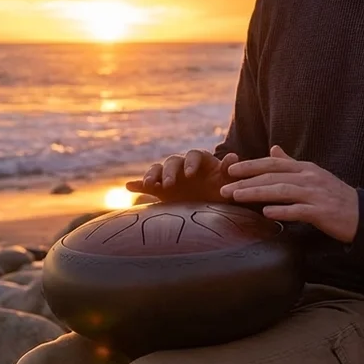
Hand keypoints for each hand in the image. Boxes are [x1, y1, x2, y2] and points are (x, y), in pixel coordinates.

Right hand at [125, 149, 240, 203]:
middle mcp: (182, 166)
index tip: (190, 174)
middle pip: (172, 162)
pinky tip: (129, 186)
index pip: (193, 155)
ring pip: (157, 170)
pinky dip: (138, 185)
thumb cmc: (222, 192)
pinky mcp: (160, 190)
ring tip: (149, 185)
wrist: (211, 208)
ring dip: (151, 175)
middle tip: (169, 184)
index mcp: (199, 161)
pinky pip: (147, 185)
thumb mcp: (227, 184)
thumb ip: (229, 171)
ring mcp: (170, 177)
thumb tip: (234, 157)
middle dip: (169, 172)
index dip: (190, 163)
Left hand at [219, 145, 359, 242]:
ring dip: (257, 193)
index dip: (250, 166)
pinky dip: (282, 211)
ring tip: (237, 198)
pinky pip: (299, 210)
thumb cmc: (334, 196)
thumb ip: (291, 163)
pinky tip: (267, 213)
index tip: (230, 171)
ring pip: (281, 191)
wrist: (363, 214)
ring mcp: (316, 194)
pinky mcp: (322, 212)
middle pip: (273, 176)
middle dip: (246, 182)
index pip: (273, 163)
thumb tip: (272, 149)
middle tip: (224, 189)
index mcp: (305, 168)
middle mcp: (309, 178)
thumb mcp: (313, 175)